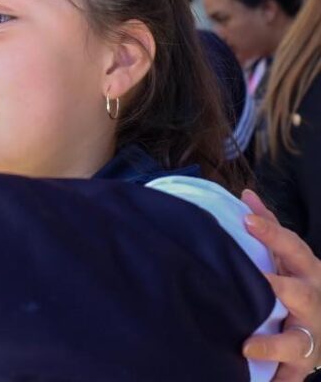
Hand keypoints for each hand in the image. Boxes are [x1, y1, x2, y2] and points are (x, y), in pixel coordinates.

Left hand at [242, 189, 320, 380]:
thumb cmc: (300, 285)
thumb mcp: (291, 258)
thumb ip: (269, 227)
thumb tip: (246, 196)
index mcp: (307, 271)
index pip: (292, 248)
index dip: (272, 233)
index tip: (247, 220)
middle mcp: (312, 301)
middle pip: (299, 293)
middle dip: (278, 288)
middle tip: (258, 283)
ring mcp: (311, 334)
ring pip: (298, 340)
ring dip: (275, 344)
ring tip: (248, 346)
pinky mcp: (304, 363)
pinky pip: (292, 375)